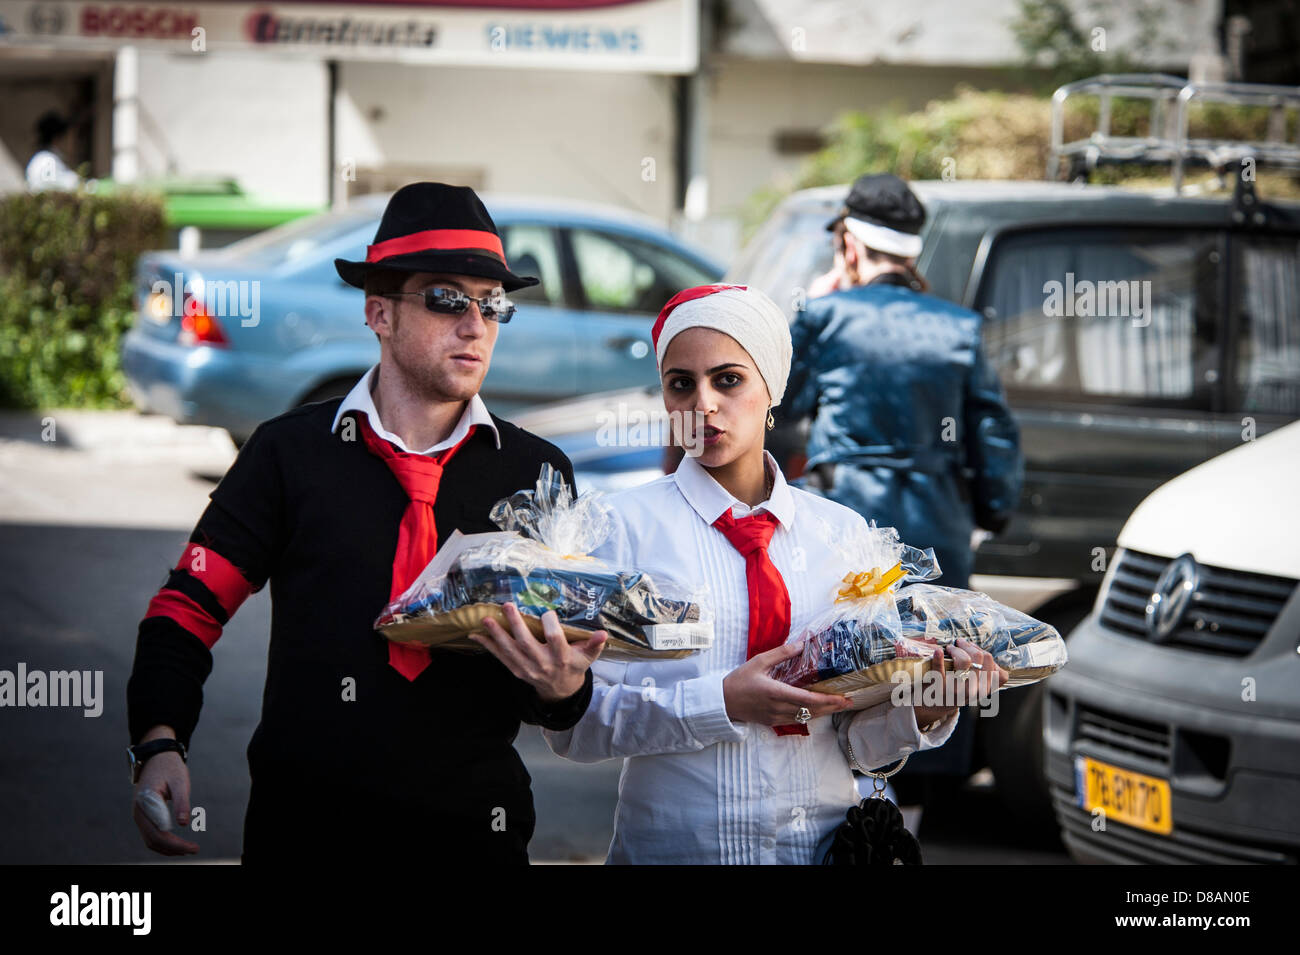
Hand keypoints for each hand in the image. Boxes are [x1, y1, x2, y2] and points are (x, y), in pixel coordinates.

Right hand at [133, 747, 198, 855]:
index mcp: (146, 802)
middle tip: (194, 850)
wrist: (156, 757)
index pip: (159, 832)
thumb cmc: (170, 768)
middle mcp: (138, 812)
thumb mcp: (180, 781)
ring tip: (188, 850)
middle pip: (153, 839)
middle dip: (174, 848)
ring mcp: (139, 815)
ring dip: (168, 848)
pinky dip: (163, 843)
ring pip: (150, 840)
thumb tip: (183, 824)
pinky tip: (177, 844)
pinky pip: (150, 835)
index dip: (176, 844)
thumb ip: (181, 801)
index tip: (193, 847)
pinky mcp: (143, 816)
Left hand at [469, 602, 605, 702]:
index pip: (555, 639)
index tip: (547, 611)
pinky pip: (501, 658)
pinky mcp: (516, 671)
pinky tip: (477, 635)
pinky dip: (489, 646)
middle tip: (507, 605)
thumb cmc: (575, 666)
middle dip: (516, 624)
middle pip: (527, 643)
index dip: (550, 625)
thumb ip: (595, 644)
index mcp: (562, 658)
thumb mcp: (588, 656)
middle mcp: (543, 663)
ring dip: (497, 634)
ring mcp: (527, 669)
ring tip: (487, 619)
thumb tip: (604, 633)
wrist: (560, 691)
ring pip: (510, 650)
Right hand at [723, 641, 853, 725]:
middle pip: (812, 711)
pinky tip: (817, 710)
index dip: (828, 700)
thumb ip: (781, 654)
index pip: (808, 700)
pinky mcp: (773, 722)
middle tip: (849, 701)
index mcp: (775, 692)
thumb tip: (801, 644)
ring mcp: (776, 717)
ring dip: (824, 712)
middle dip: (832, 707)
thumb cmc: (739, 680)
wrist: (721, 701)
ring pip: (806, 717)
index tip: (843, 697)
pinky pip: (796, 720)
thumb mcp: (758, 661)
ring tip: (838, 706)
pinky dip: (810, 715)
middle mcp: (778, 708)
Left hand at [913, 637, 1008, 728]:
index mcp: (985, 688)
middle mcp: (974, 690)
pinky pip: (940, 671)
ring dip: (956, 650)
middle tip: (959, 643)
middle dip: (968, 646)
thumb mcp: (976, 686)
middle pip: (979, 657)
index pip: (991, 662)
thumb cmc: (957, 690)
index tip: (972, 648)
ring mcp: (957, 690)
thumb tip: (978, 648)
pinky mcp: (940, 689)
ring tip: (950, 648)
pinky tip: (938, 652)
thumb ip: (984, 671)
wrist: (936, 706)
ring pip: (964, 661)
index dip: (981, 651)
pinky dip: (938, 659)